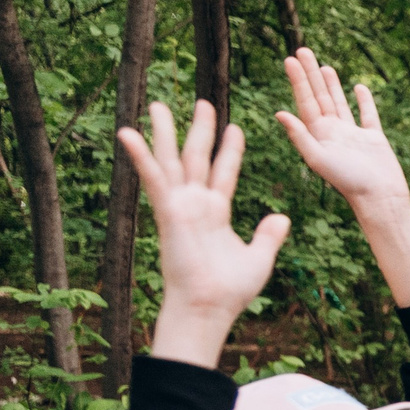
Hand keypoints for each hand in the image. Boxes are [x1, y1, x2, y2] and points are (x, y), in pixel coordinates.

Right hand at [122, 100, 289, 368]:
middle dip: (201, 130)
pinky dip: (141, 156)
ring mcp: (180, 206)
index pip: (224, 172)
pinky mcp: (167, 212)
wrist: (210, 306)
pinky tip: (128, 133)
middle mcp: (196, 204)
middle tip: (203, 103)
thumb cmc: (230, 289)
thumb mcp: (259, 257)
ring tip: (159, 104)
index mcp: (216, 212)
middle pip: (198, 158)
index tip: (236, 127)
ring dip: (166, 132)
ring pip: (173, 160)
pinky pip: (154, 179)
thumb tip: (282, 218)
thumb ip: (268, 235)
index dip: (230, 150)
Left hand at [276, 50, 409, 304]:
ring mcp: (353, 135)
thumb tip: (279, 112)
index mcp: (318, 135)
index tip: (290, 59)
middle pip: (318, 97)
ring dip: (331, 85)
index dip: (297, 80)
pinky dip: (364, 101)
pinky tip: (359, 87)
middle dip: (310, 74)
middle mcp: (333, 133)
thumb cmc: (349, 183)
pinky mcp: (374, 139)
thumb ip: (300, 136)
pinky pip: (367, 115)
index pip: (304, 102)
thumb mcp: (318, 159)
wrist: (380, 198)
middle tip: (302, 50)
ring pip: (339, 103)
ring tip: (324, 66)